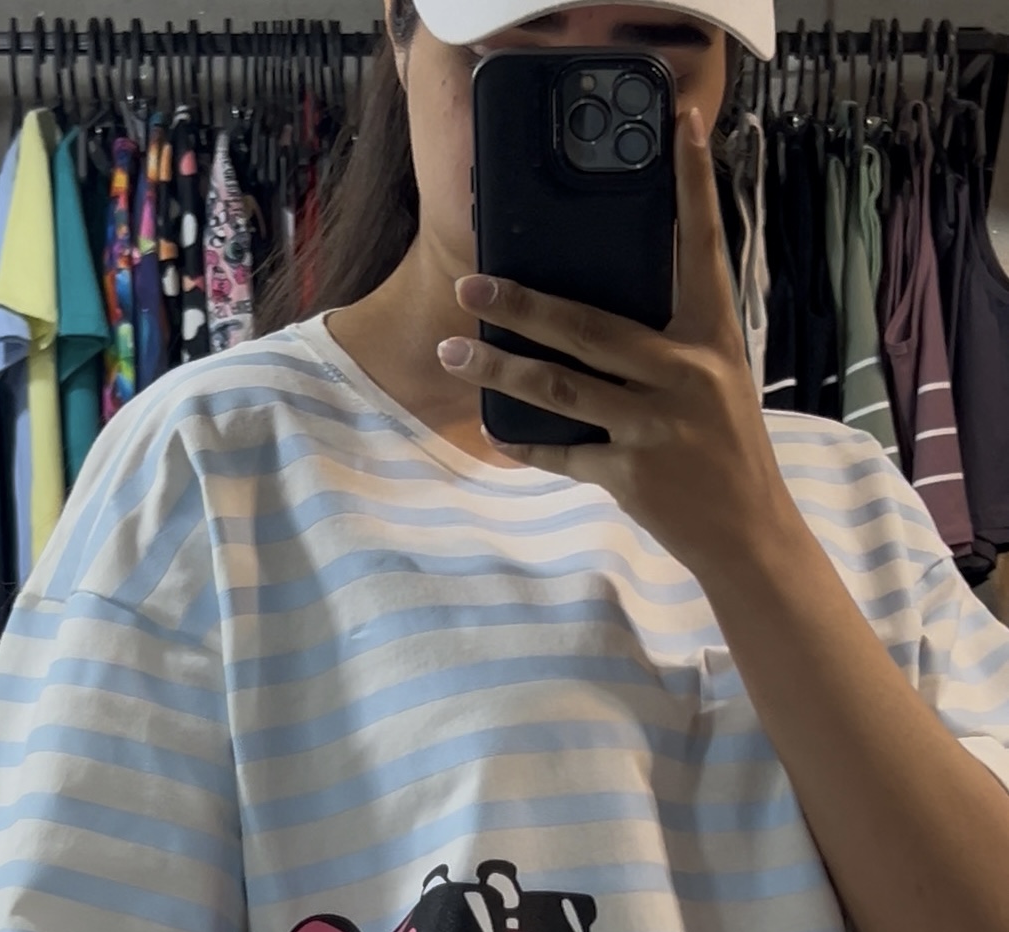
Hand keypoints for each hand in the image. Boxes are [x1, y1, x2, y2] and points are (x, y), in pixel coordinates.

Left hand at [438, 105, 798, 579]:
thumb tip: (592, 308)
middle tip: (469, 281)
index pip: (702, 248)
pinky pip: (563, 452)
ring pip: (560, 387)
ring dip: (499, 367)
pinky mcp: (633, 475)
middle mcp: (685, 374)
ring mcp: (657, 426)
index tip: (681, 126)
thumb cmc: (724, 448)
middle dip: (522, 302)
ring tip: (453, 350)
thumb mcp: (715, 380)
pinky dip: (524, 443)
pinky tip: (494, 428)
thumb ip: (669, 342)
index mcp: (712, 338)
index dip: (693, 186)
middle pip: (588, 325)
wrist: (751, 533)